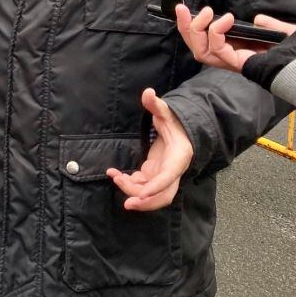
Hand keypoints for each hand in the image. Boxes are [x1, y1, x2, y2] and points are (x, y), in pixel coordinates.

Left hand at [106, 89, 193, 211]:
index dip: (156, 187)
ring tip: (115, 177)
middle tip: (127, 204)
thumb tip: (149, 93)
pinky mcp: (153, 174)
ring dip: (133, 191)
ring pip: (151, 193)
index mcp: (179, 157)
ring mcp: (163, 175)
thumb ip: (156, 104)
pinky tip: (115, 175)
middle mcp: (173, 171)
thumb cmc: (174, 121)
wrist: (180, 131)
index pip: (169, 177)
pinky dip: (129, 183)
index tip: (141, 195)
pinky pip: (142, 185)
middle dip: (146, 202)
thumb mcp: (166, 111)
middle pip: (163, 194)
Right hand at [176, 4, 295, 73]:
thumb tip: (258, 19)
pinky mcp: (239, 63)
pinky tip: (226, 20)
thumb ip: (269, 26)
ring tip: (208, 12)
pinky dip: (217, 32)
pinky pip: (218, 50)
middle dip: (185, 27)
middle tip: (181, 9)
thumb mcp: (282, 32)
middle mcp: (231, 58)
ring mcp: (233, 62)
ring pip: (201, 51)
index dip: (191, 27)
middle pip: (196, 47)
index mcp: (237, 50)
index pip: (204, 41)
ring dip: (197, 29)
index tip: (183, 10)